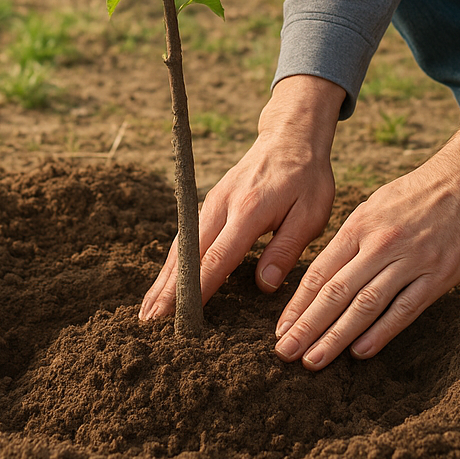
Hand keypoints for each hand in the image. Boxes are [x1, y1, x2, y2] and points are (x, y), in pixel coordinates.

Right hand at [139, 75, 345, 320]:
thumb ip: (286, 249)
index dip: (199, 288)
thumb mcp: (311, 214)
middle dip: (168, 289)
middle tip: (150, 322)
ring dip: (163, 278)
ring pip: (182, 246)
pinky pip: (186, 237)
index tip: (183, 315)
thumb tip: (264, 285)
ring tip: (148, 310)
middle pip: (189, 254)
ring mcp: (212, 203)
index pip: (218, 257)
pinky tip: (164, 282)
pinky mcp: (209, 203)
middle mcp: (222, 206)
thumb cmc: (306, 178)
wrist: (290, 136)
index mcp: (249, 211)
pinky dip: (172, 262)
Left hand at [273, 106, 459, 369]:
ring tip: (314, 360)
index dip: (298, 304)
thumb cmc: (415, 196)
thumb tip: (322, 276)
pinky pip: (405, 309)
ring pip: (366, 305)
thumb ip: (350, 241)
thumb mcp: (374, 207)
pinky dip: (381, 333)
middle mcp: (380, 244)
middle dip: (308, 326)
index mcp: (359, 226)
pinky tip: (360, 352)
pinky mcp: (439, 275)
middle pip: (336, 292)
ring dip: (337, 336)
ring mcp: (410, 260)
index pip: (320, 272)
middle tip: (287, 353)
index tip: (281, 329)